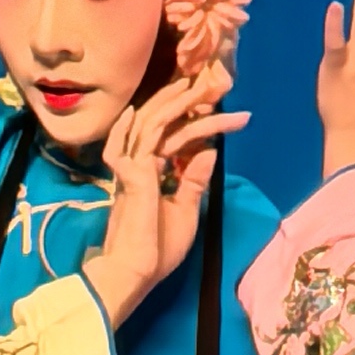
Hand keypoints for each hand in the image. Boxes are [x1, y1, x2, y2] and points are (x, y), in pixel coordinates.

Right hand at [86, 63, 247, 326]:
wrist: (136, 271)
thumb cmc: (157, 249)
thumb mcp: (185, 211)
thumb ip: (192, 180)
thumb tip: (208, 150)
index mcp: (150, 174)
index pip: (173, 138)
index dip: (196, 121)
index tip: (222, 110)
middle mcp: (139, 165)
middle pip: (163, 123)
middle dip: (187, 101)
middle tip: (214, 83)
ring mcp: (133, 167)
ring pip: (157, 124)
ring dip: (180, 103)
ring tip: (203, 86)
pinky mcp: (133, 173)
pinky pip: (146, 138)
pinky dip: (153, 119)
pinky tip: (161, 102)